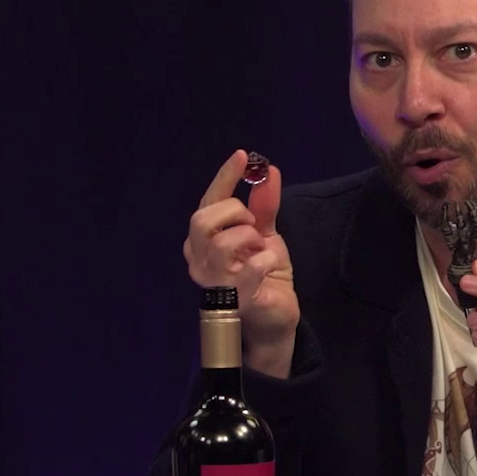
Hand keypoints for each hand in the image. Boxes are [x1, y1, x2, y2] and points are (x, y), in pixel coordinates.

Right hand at [184, 149, 299, 376]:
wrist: (277, 318)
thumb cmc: (264, 276)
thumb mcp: (266, 235)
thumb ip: (264, 206)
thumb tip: (268, 171)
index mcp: (203, 242)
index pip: (207, 203)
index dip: (224, 178)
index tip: (243, 156)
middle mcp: (199, 261)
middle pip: (202, 220)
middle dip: (234, 212)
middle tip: (253, 224)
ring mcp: (214, 284)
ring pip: (222, 243)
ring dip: (250, 238)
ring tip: (261, 250)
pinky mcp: (235, 302)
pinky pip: (247, 270)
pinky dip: (263, 260)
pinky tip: (268, 264)